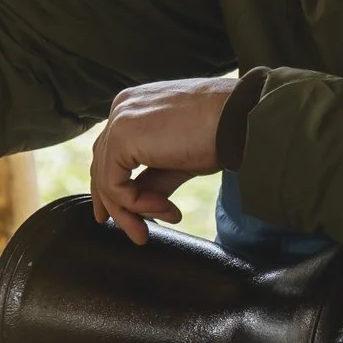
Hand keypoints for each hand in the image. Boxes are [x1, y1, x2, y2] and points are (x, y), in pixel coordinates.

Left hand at [89, 76, 236, 243]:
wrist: (239, 118)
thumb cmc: (220, 133)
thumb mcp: (179, 161)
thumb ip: (154, 179)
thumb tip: (140, 207)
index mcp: (135, 107)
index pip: (110, 152)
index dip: (112, 188)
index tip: (125, 218)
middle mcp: (122, 108)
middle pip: (103, 166)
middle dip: (119, 206)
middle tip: (139, 235)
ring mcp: (119, 120)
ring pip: (107, 179)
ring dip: (133, 210)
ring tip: (165, 219)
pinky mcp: (122, 136)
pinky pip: (114, 184)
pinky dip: (136, 204)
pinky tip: (165, 208)